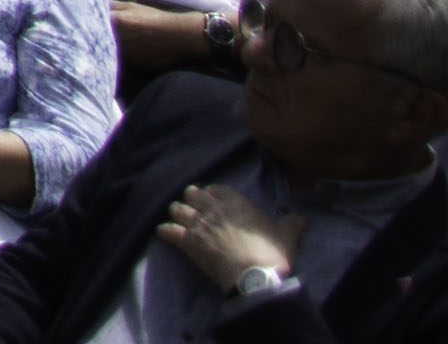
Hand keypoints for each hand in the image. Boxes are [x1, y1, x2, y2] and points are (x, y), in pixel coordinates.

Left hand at [157, 179, 298, 292]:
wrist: (256, 275)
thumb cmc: (272, 254)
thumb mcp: (287, 236)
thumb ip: (291, 224)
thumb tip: (301, 218)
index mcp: (236, 203)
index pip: (216, 188)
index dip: (212, 194)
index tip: (213, 200)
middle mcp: (214, 209)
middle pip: (191, 193)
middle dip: (191, 200)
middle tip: (194, 210)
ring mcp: (199, 224)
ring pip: (176, 209)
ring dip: (176, 214)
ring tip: (178, 220)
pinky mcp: (189, 241)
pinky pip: (168, 231)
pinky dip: (165, 232)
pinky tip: (164, 234)